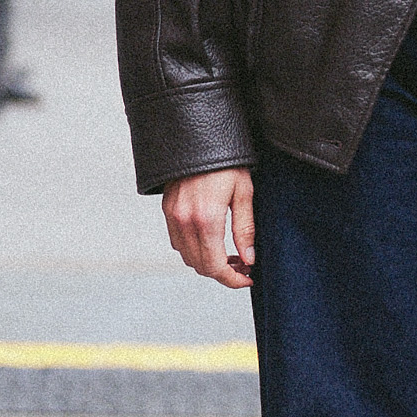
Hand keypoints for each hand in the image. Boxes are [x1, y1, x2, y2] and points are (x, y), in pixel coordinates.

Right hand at [164, 166, 255, 286]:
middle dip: (223, 273)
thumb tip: (248, 259)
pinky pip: (177, 242)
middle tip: (244, 267)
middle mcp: (184, 221)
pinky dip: (193, 249)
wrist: (198, 136)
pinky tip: (211, 241)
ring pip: (186, 257)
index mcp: (206, 219)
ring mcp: (172, 216)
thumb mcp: (244, 193)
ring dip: (207, 263)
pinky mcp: (167, 209)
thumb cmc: (227, 161)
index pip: (215, 266)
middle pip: (200, 266)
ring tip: (230, 255)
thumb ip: (245, 230)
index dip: (233, 279)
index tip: (248, 278)